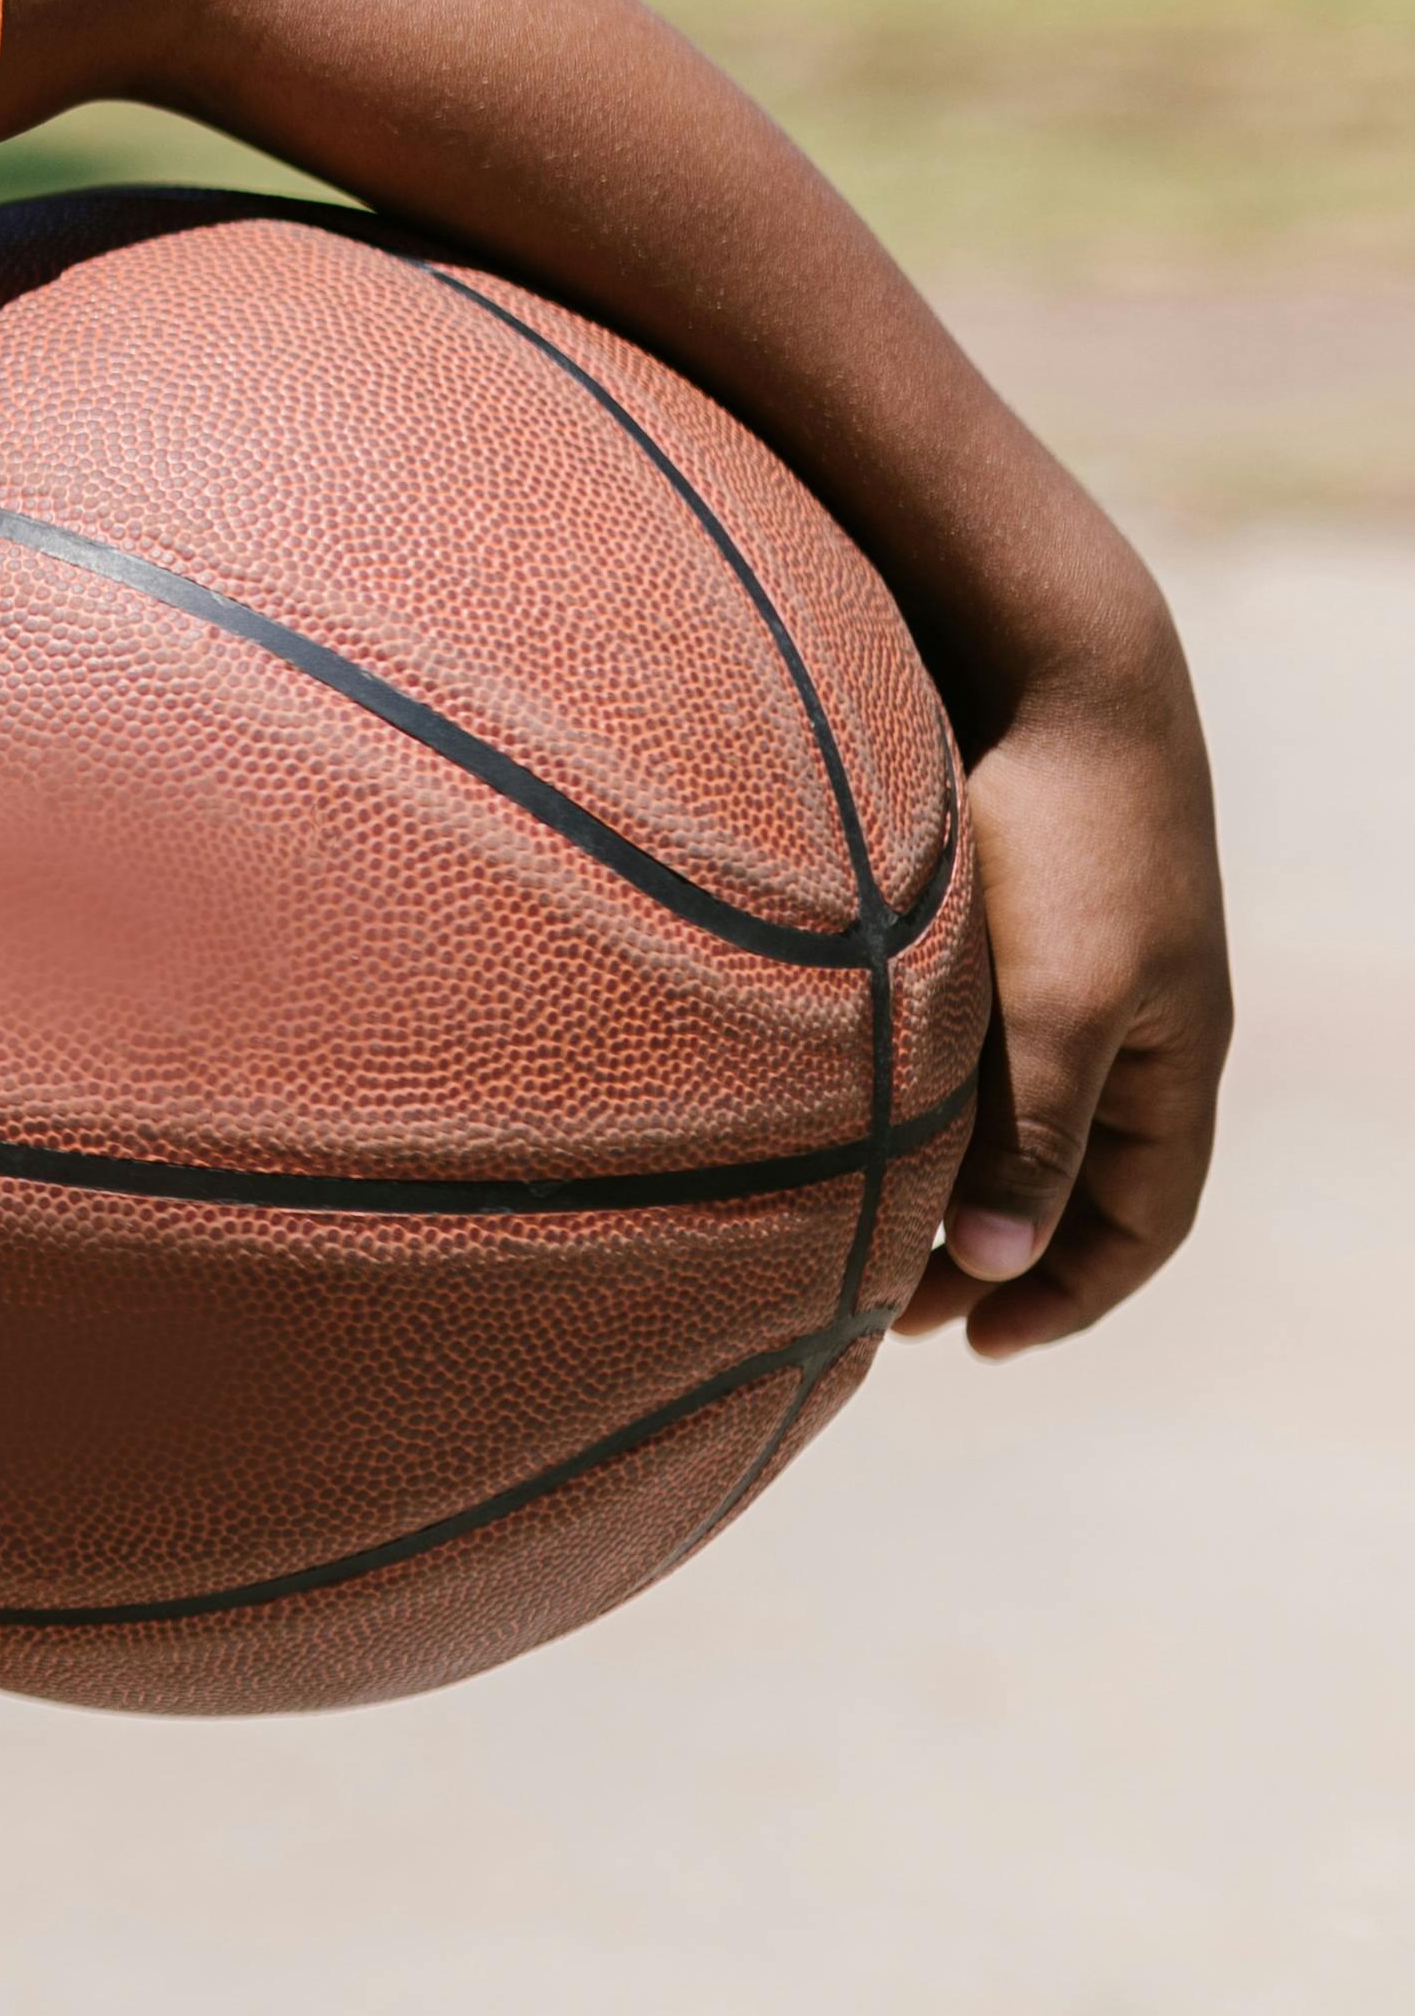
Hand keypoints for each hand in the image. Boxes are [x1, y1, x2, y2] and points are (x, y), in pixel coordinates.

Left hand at [901, 609, 1233, 1355]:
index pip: (1144, 1218)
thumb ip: (1034, 1133)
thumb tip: (996, 1265)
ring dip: (948, 1183)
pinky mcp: (1000, 925)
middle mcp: (1130, 1024)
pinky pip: (968, 1048)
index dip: (1074, 1291)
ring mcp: (1067, 971)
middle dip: (994, 1252)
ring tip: (853, 1238)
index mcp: (1173, 1055)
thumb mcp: (1059, 1004)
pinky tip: (841, 1120)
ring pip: (1013, 1115)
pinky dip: (920, 1104)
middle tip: (889, 1311)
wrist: (1047, 670)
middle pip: (1074, 1178)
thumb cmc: (1068, 840)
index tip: (979, 1345)